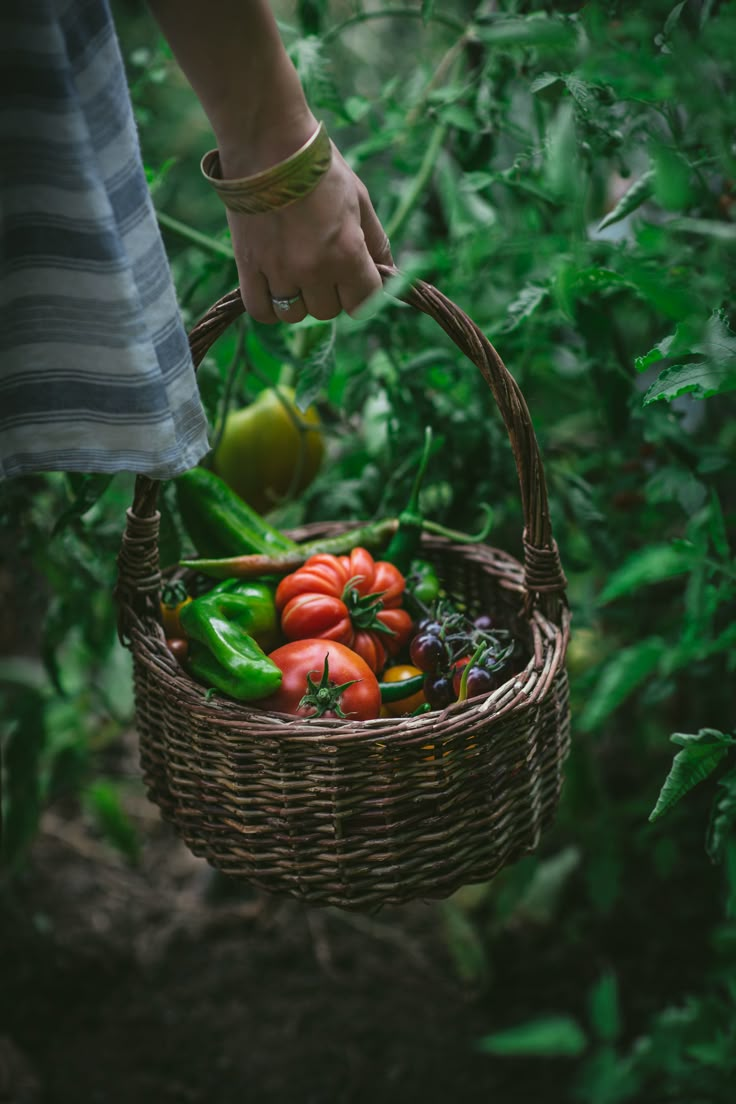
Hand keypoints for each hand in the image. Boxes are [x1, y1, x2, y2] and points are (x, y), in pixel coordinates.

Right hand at [223, 145, 392, 324]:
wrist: (267, 141)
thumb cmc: (319, 167)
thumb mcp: (359, 199)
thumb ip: (376, 241)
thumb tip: (387, 271)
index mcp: (347, 252)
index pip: (364, 303)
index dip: (362, 293)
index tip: (355, 278)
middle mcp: (314, 269)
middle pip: (328, 311)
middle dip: (329, 293)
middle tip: (321, 263)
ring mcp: (279, 270)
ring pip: (295, 314)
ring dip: (299, 300)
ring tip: (295, 272)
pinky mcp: (248, 267)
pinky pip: (261, 311)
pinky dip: (269, 306)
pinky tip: (274, 287)